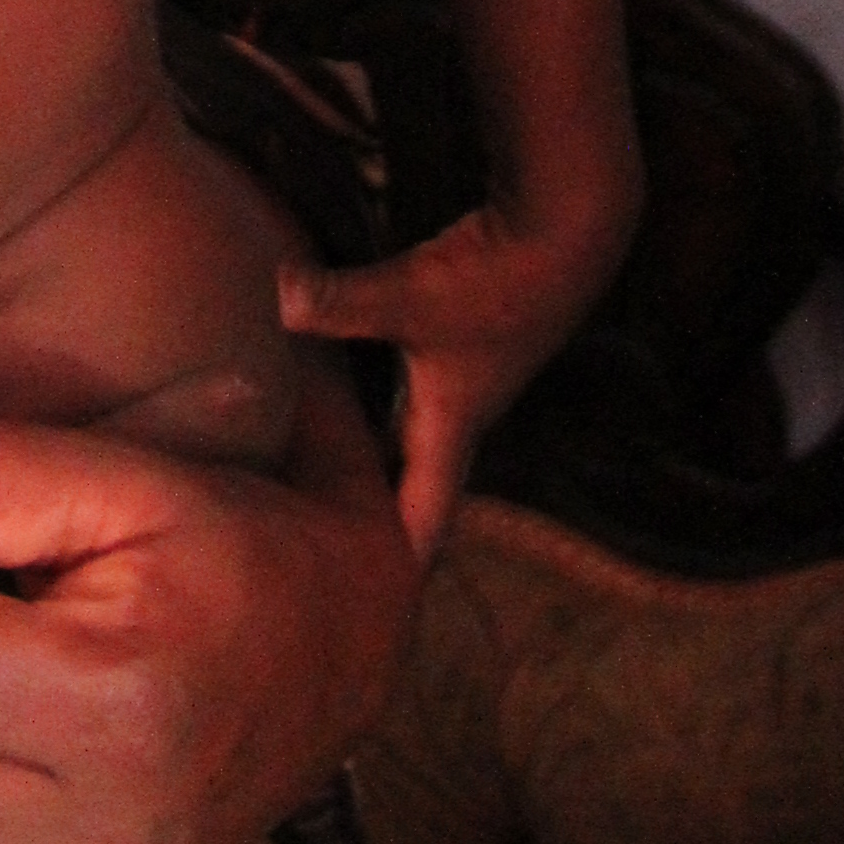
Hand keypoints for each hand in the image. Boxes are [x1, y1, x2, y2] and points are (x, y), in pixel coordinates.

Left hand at [277, 193, 622, 560]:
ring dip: (379, 458)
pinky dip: (378, 400)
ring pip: (411, 431)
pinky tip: (348, 388)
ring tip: (330, 486)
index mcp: (451, 424)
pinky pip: (408, 384)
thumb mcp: (410, 295)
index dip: (404, 560)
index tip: (378, 612)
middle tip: (336, 556)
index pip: (427, 511)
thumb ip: (341, 302)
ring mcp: (464, 372)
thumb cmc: (496, 279)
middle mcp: (459, 409)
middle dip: (382, 517)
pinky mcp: (460, 333)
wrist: (567, 231)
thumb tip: (277, 298)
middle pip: (414, 479)